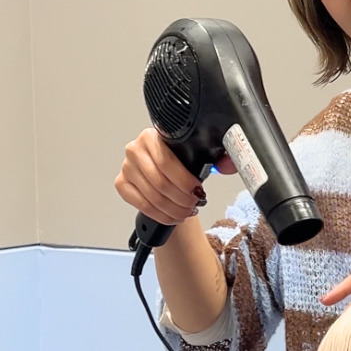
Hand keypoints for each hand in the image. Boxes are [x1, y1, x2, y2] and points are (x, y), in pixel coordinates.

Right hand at [114, 127, 235, 225]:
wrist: (166, 174)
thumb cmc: (180, 163)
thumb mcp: (196, 156)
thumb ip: (216, 157)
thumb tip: (229, 164)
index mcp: (153, 136)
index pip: (167, 162)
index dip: (185, 181)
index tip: (198, 192)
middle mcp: (135, 149)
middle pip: (160, 182)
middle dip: (182, 199)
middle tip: (195, 204)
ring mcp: (126, 167)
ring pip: (153, 197)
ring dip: (174, 210)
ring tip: (187, 211)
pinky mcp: (121, 184)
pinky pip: (143, 205)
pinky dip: (162, 215)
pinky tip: (174, 215)